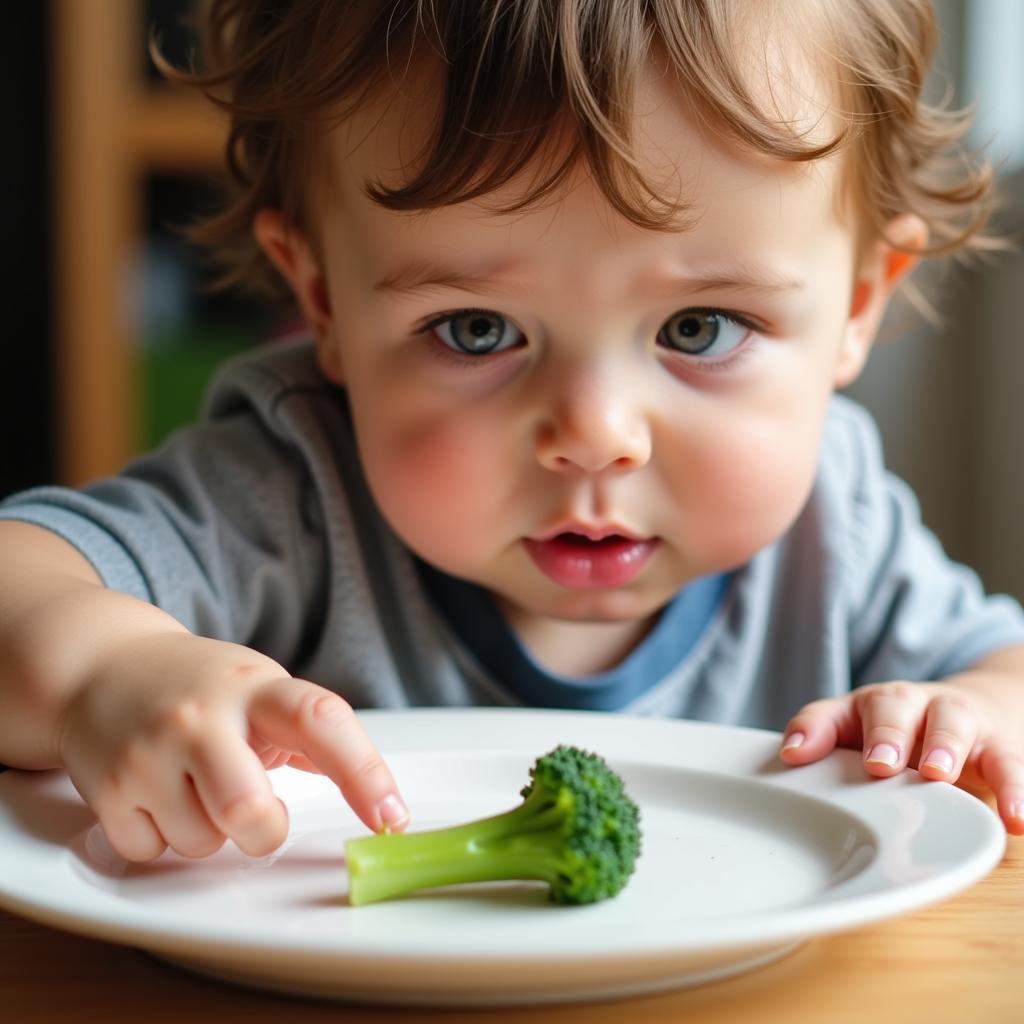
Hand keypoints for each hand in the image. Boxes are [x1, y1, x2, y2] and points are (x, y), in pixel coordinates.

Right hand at [57, 633, 408, 860]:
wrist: (103, 665)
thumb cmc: (197, 684)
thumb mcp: (259, 688)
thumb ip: (311, 735)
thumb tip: (375, 791)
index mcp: (255, 688)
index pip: (321, 722)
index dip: (364, 772)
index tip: (393, 818)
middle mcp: (202, 716)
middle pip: (250, 810)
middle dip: (264, 831)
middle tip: (257, 811)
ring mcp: (149, 751)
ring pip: (203, 843)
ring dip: (210, 832)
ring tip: (194, 785)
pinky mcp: (106, 787)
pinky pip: (153, 852)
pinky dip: (163, 837)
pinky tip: (156, 793)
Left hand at [780, 680, 1023, 833]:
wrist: (971, 709)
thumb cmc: (897, 727)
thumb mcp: (855, 726)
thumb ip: (821, 734)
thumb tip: (790, 754)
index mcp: (871, 702)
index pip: (836, 711)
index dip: (819, 730)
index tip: (800, 754)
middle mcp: (913, 703)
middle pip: (898, 707)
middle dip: (887, 733)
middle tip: (880, 764)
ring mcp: (957, 720)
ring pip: (953, 723)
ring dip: (944, 746)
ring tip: (938, 775)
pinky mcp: (997, 746)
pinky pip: (1009, 764)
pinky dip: (1015, 789)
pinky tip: (1017, 819)